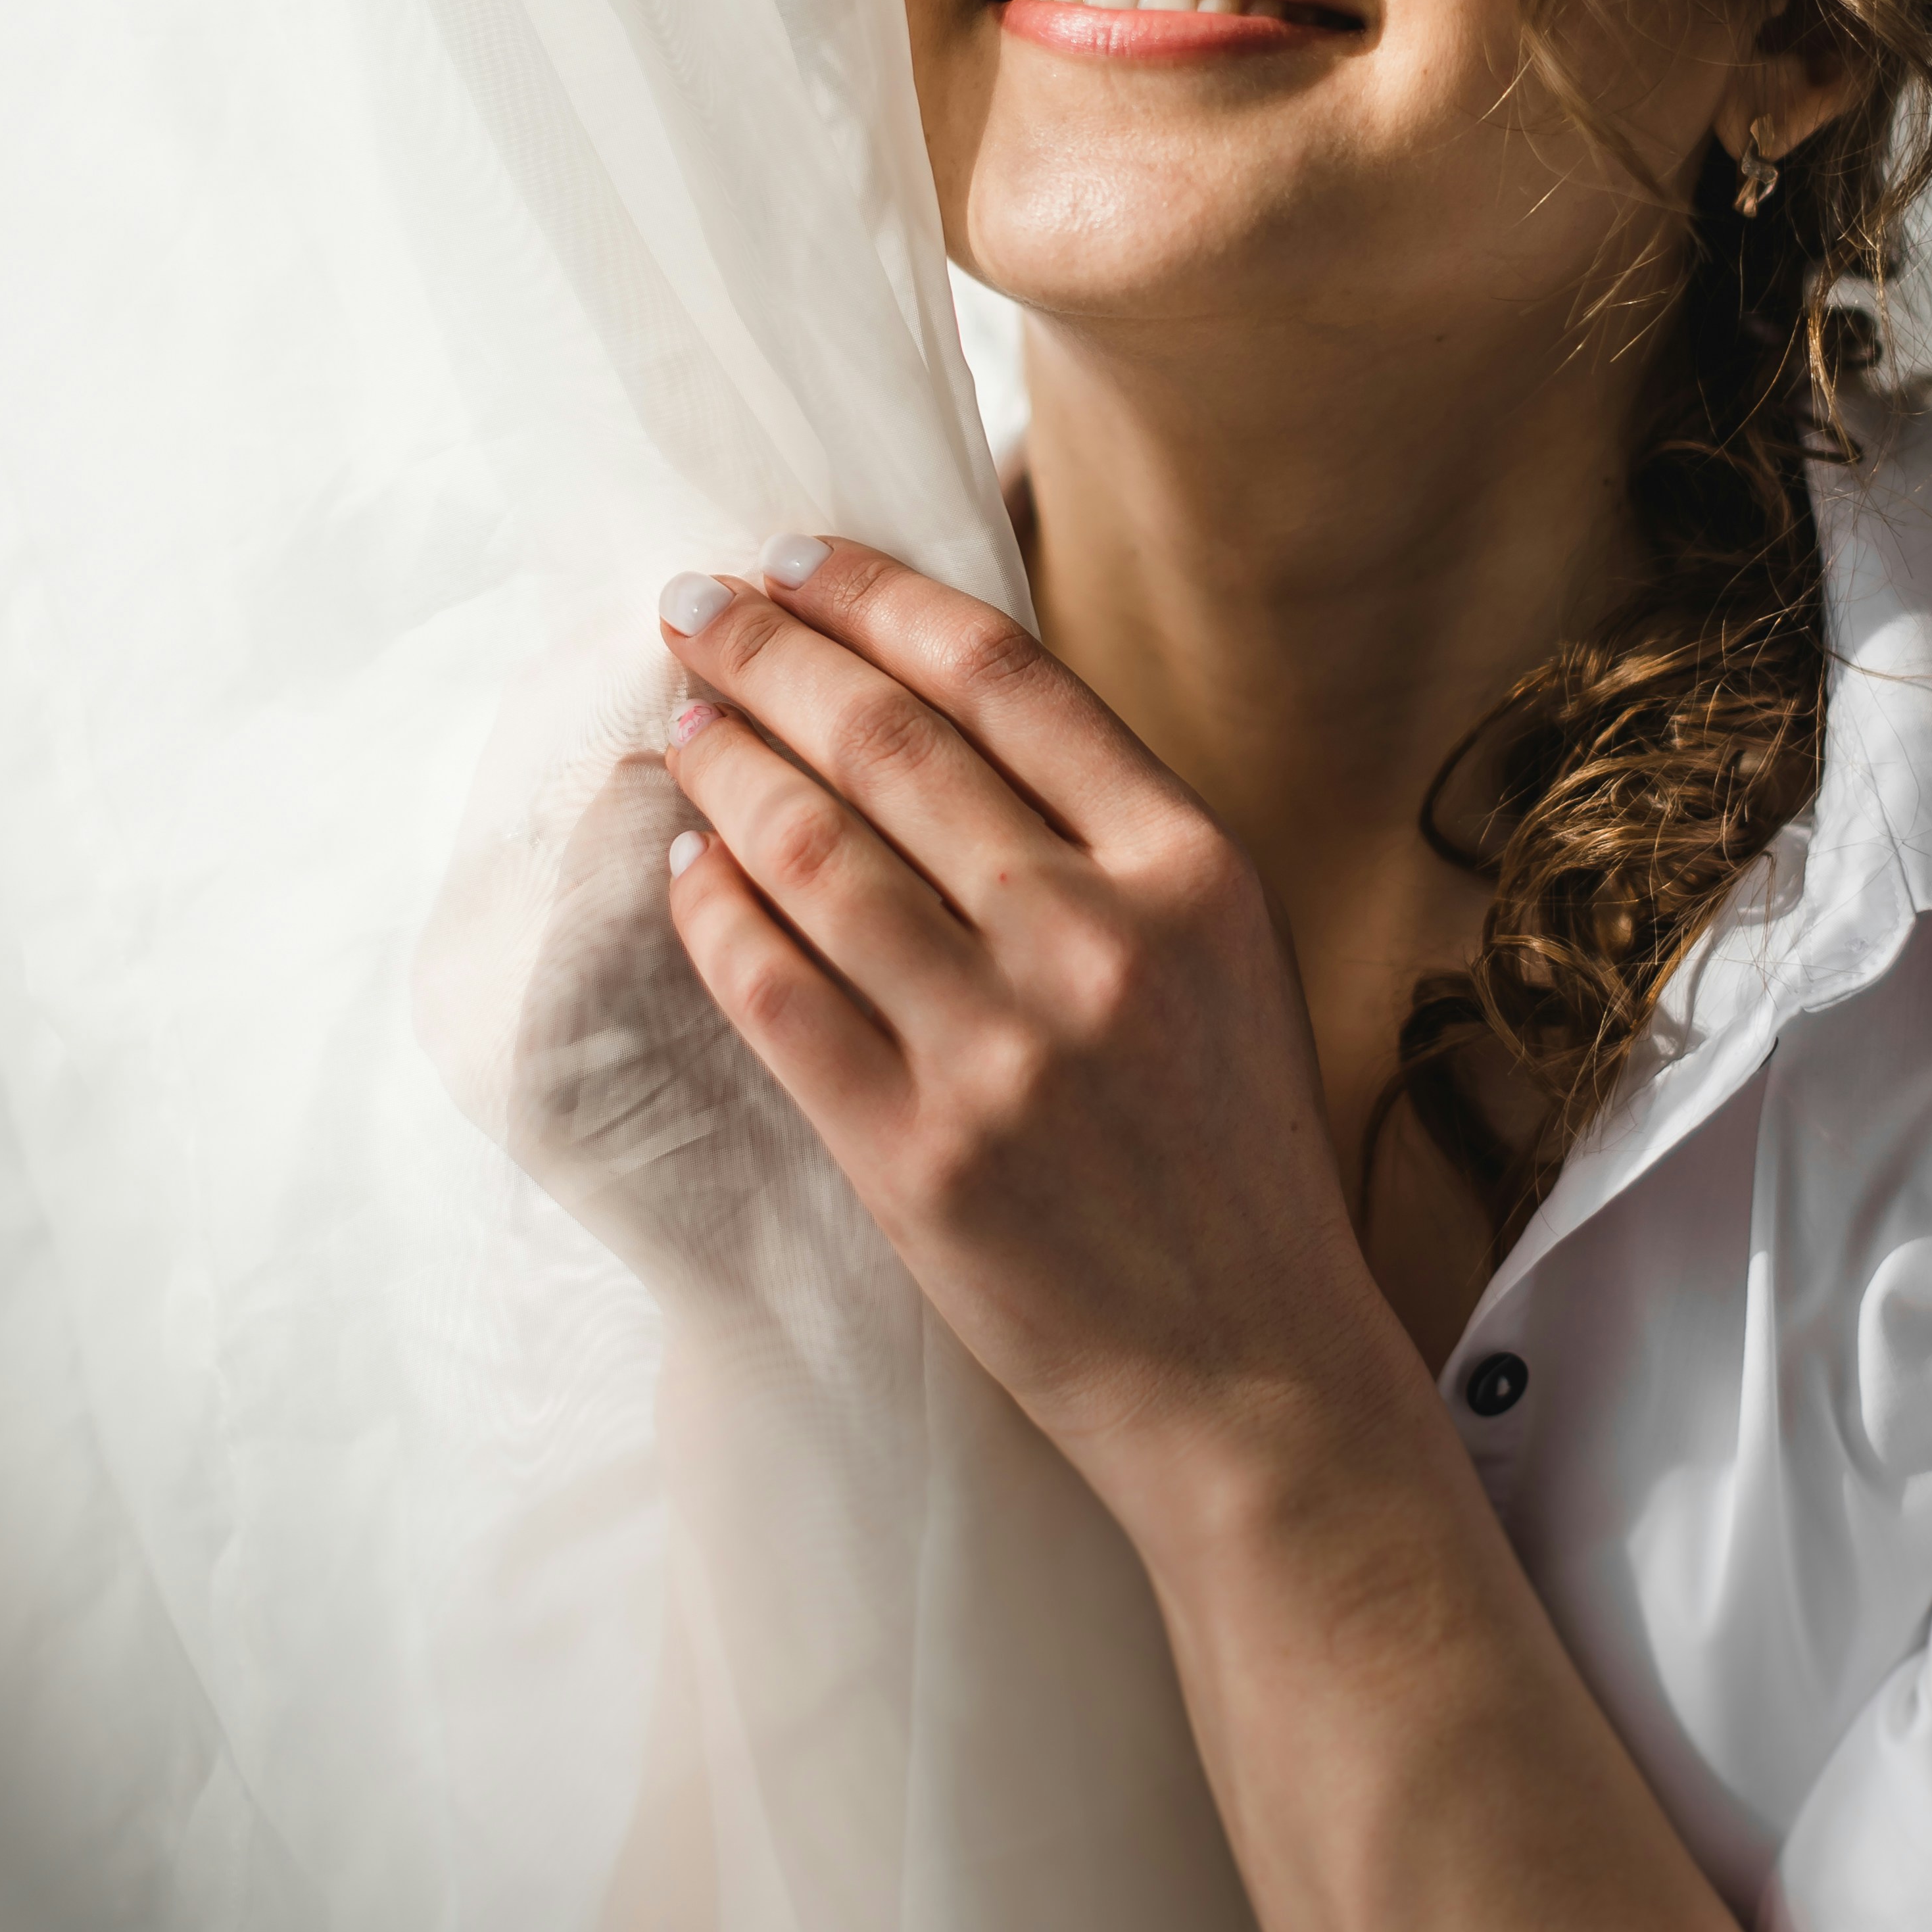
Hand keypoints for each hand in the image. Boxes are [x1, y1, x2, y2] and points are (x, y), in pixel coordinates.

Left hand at [652, 543, 1404, 1536]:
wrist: (1252, 1373)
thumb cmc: (1232, 1153)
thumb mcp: (1226, 954)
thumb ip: (1108, 837)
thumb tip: (932, 706)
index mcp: (1192, 869)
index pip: (1003, 677)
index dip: (877, 596)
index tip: (793, 558)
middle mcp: (1099, 941)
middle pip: (889, 742)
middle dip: (768, 654)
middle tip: (689, 609)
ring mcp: (1003, 1052)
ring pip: (813, 855)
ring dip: (721, 767)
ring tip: (678, 722)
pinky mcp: (917, 1156)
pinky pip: (773, 995)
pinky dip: (710, 913)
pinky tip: (681, 866)